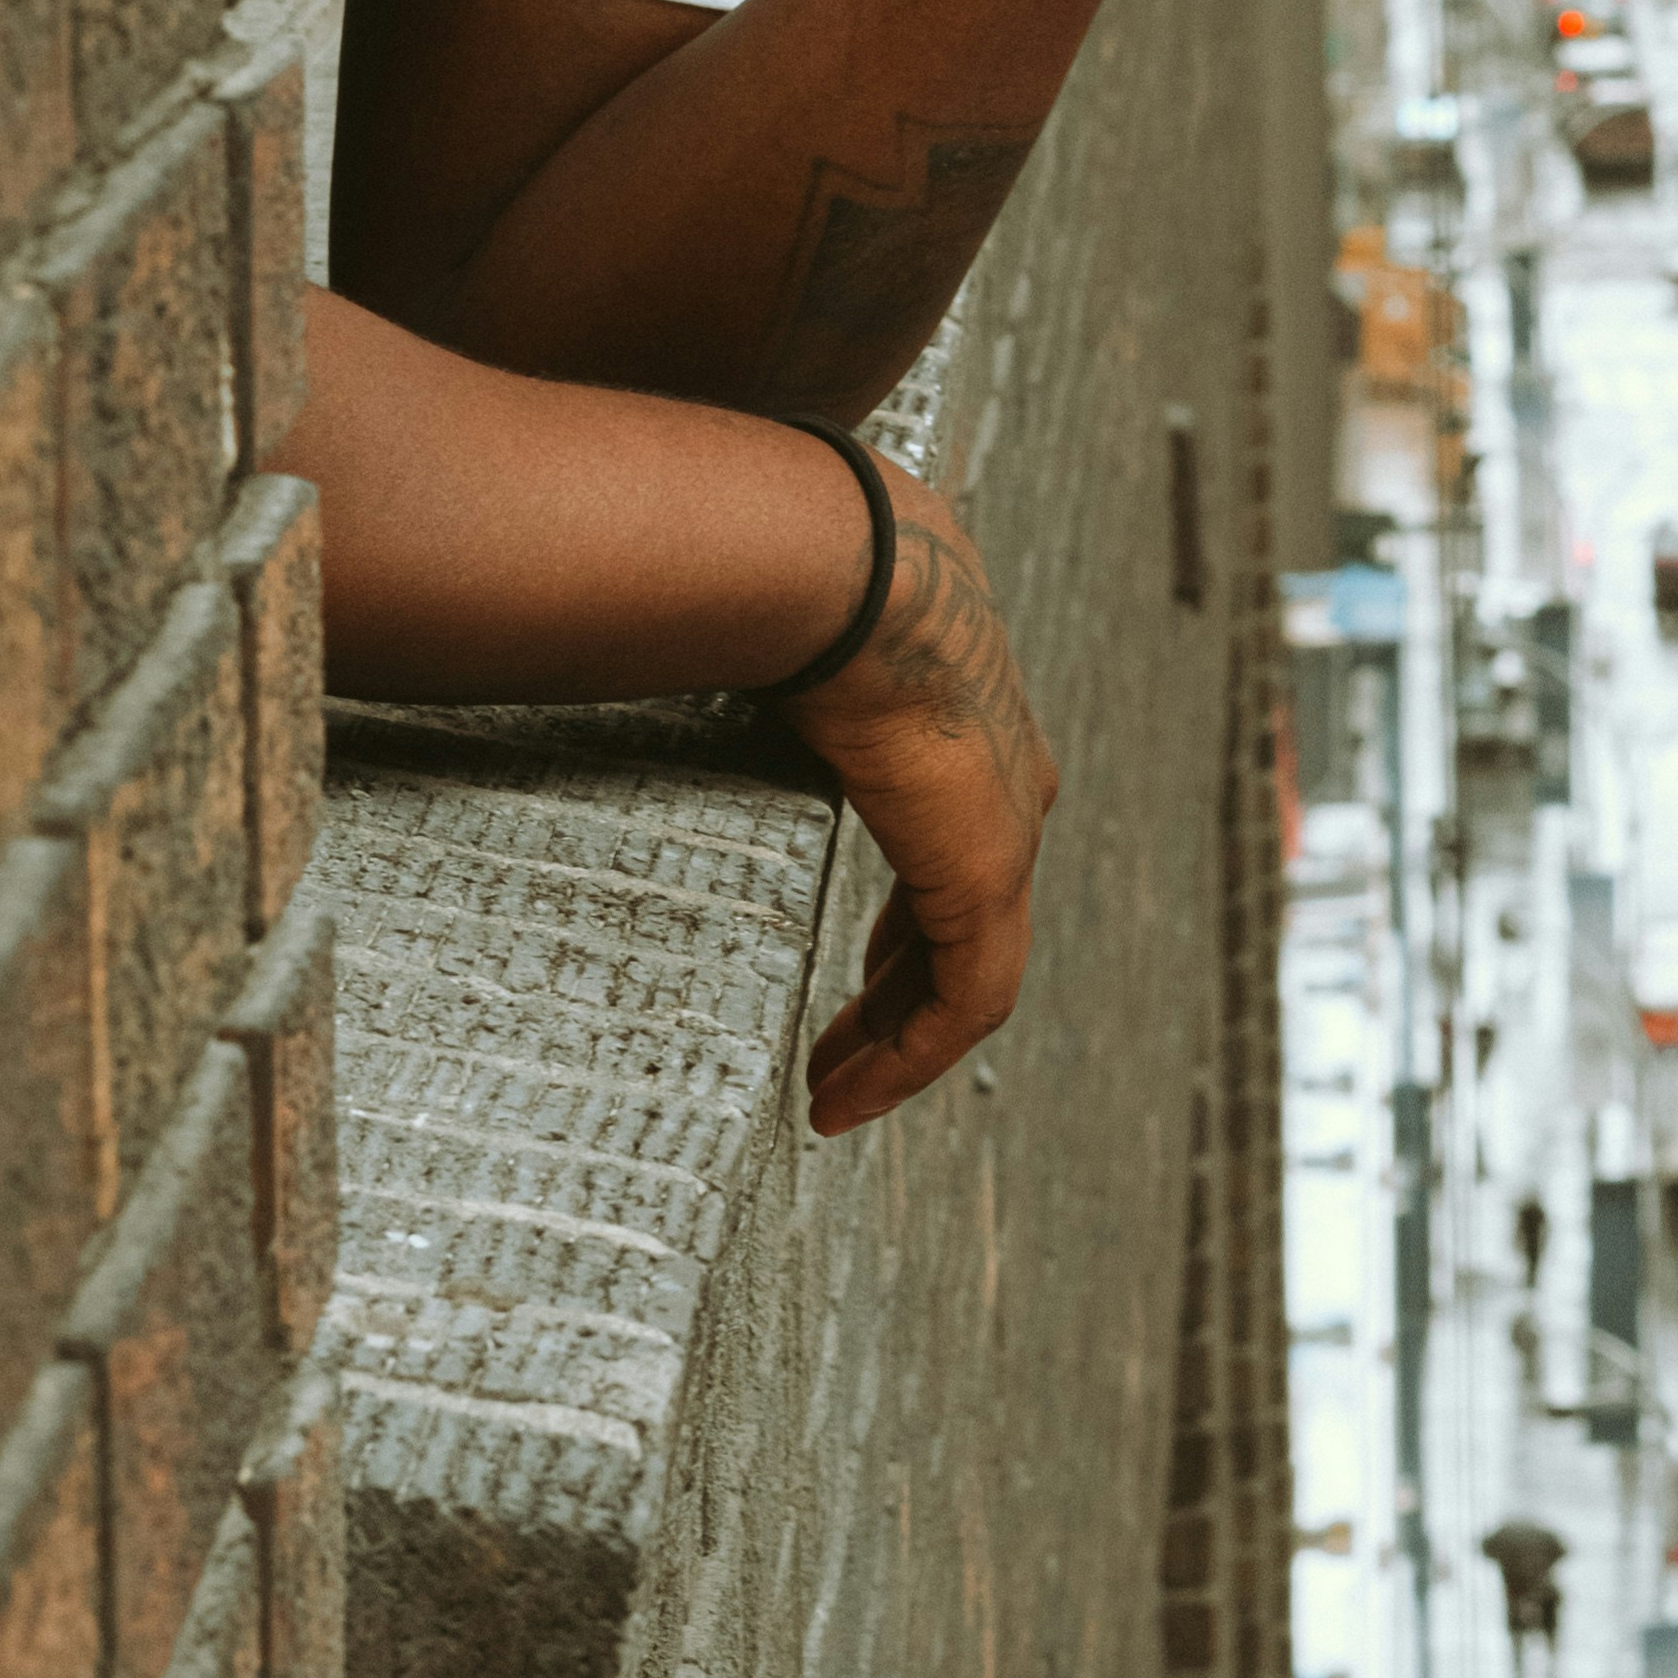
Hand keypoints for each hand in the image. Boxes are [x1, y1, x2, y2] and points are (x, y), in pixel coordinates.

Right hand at [790, 456, 1056, 1132]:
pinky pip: (966, 1000)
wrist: (856, 579)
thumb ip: (760, 704)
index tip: (842, 1002)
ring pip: (965, 980)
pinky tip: (851, 1097)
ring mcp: (1008, 834)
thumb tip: (669, 672)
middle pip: (954, 933)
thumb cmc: (807, 594)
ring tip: (832, 1098)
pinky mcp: (990, 874)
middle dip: (892, 1006)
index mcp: (962, 747)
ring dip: (897, 1046)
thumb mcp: (791, 668)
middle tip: (832, 1067)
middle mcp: (1005, 792)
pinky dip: (912, 1056)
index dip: (896, 948)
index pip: (944, 873)